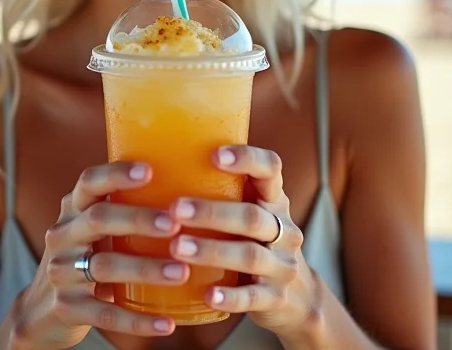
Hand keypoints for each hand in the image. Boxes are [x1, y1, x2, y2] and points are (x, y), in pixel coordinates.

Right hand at [10, 161, 187, 348]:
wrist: (41, 310)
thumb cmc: (85, 255)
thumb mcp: (93, 226)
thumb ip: (122, 205)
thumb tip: (185, 180)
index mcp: (73, 208)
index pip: (89, 182)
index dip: (116, 174)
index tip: (149, 171)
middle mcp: (63, 234)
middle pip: (98, 218)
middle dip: (137, 219)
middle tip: (174, 224)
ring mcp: (61, 271)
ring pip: (104, 266)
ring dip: (145, 268)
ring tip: (181, 271)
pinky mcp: (66, 307)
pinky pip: (104, 313)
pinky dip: (137, 320)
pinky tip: (166, 322)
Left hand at [168, 145, 317, 336]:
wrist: (298, 297)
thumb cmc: (254, 240)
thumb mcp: (248, 209)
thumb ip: (219, 189)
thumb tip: (153, 160)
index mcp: (274, 199)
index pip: (271, 169)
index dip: (247, 159)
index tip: (215, 155)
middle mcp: (284, 228)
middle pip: (252, 216)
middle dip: (212, 212)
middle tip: (175, 208)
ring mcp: (282, 265)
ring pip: (250, 255)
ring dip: (212, 251)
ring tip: (177, 247)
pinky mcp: (276, 298)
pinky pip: (253, 298)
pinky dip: (229, 297)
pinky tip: (206, 294)